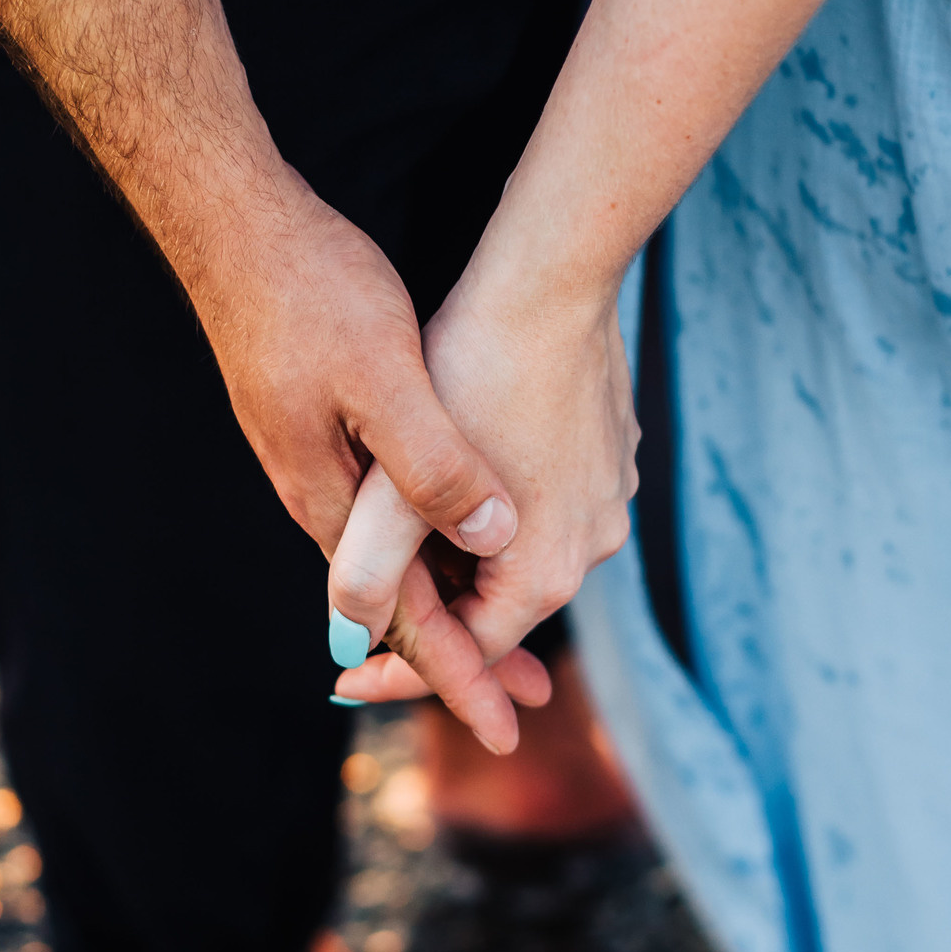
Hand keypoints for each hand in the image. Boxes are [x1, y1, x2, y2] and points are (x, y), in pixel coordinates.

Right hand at [184, 163, 544, 750]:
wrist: (241, 231)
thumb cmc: (311, 293)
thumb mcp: (384, 377)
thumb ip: (431, 462)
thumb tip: (487, 535)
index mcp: (333, 499)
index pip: (405, 617)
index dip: (459, 676)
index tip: (507, 728)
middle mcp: (323, 495)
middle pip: (404, 602)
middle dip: (466, 654)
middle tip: (530, 699)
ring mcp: (324, 462)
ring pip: (402, 559)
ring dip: (457, 600)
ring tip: (510, 637)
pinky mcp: (333, 427)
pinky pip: (394, 514)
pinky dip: (439, 545)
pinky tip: (468, 537)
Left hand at [324, 250, 639, 724]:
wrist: (556, 274)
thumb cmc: (475, 366)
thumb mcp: (401, 475)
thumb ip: (372, 565)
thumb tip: (346, 637)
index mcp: (546, 569)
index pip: (465, 653)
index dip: (396, 671)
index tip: (341, 678)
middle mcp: (592, 548)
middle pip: (495, 607)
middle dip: (430, 616)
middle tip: (363, 624)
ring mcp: (609, 502)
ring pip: (515, 554)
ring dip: (460, 559)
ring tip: (400, 550)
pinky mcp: (609, 460)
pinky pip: (540, 507)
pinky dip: (493, 513)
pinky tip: (451, 480)